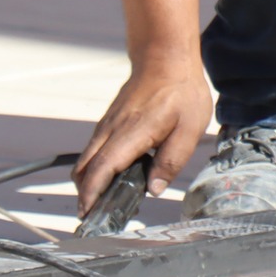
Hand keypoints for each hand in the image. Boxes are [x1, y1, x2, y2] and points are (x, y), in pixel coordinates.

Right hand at [73, 52, 213, 214]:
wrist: (165, 58)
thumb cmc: (181, 91)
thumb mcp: (190, 127)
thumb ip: (172, 159)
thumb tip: (153, 188)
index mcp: (131, 133)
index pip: (102, 168)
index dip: (92, 194)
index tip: (88, 214)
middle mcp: (112, 130)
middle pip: (85, 169)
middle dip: (85, 195)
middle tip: (95, 218)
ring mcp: (107, 125)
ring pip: (86, 160)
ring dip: (89, 183)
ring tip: (103, 204)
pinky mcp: (109, 122)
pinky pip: (94, 150)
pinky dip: (95, 169)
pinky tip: (112, 178)